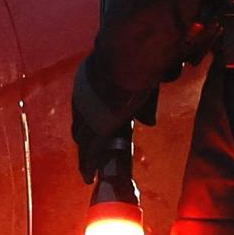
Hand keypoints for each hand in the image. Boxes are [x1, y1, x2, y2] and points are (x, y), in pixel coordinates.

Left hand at [69, 59, 150, 184]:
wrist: (127, 61)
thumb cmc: (134, 57)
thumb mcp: (136, 67)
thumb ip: (144, 82)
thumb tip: (154, 111)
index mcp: (89, 78)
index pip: (85, 102)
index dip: (87, 116)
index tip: (88, 125)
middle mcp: (83, 97)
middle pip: (79, 123)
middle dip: (82, 136)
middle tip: (85, 147)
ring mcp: (89, 115)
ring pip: (82, 140)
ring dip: (84, 154)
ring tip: (85, 168)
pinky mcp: (98, 130)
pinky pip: (91, 153)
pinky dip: (88, 166)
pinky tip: (88, 177)